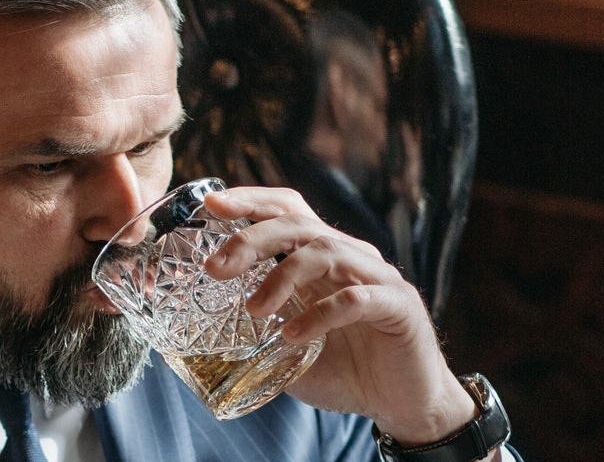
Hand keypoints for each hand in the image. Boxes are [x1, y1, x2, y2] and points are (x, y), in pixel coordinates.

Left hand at [201, 186, 478, 445]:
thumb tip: (198, 334)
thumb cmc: (346, 369)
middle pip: (299, 224)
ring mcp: (378, 278)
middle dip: (252, 239)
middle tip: (216, 269)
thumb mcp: (288, 348)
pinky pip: (356, 299)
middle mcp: (351, 256)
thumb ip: (256, 333)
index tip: (211, 205)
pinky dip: (320, 314)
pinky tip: (294, 336)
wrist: (404, 404)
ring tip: (254, 310)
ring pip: (325, 253)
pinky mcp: (399, 307)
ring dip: (282, 278)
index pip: (288, 210)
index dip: (251, 200)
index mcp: (324, 257)